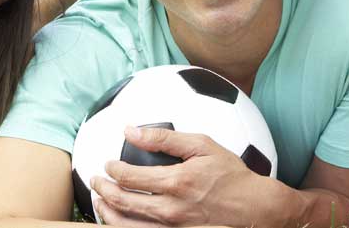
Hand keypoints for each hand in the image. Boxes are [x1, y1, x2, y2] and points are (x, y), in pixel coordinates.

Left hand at [89, 125, 280, 226]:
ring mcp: (171, 227)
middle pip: (122, 202)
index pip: (129, 177)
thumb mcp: (203, 146)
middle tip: (95, 181)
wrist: (252, 207)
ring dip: (107, 212)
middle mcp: (170, 208)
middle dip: (102, 190)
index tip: (108, 164)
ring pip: (125, 224)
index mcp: (176, 182)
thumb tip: (131, 130)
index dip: (112, 170)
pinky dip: (123, 226)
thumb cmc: (230, 174)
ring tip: (99, 201)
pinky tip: (119, 218)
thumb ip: (165, 138)